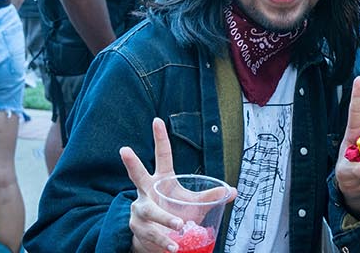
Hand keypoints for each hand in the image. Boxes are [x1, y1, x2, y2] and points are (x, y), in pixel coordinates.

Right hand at [121, 118, 235, 252]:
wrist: (155, 239)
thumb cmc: (174, 213)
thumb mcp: (193, 204)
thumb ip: (210, 197)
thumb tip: (234, 191)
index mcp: (161, 180)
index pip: (162, 157)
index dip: (160, 138)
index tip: (157, 120)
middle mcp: (145, 192)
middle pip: (137, 175)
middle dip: (131, 163)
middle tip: (125, 149)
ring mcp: (139, 210)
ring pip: (150, 212)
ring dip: (165, 220)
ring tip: (179, 227)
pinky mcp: (137, 228)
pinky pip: (151, 234)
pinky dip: (163, 240)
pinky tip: (173, 247)